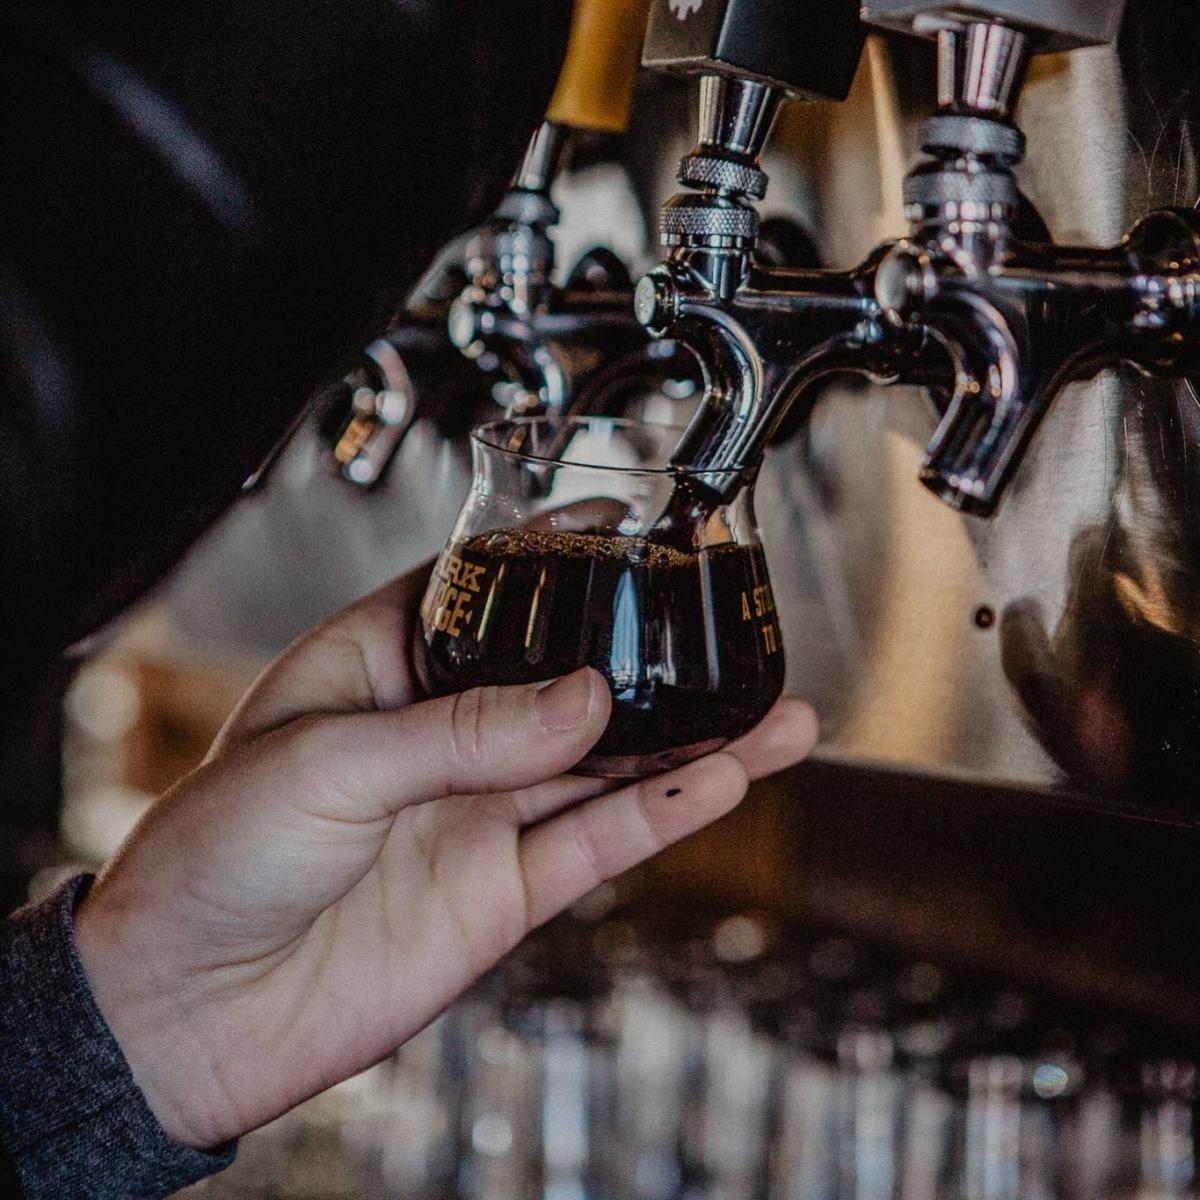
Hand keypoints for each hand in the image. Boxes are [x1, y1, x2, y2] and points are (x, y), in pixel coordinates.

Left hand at [74, 565, 818, 1149]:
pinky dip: (664, 813)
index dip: (554, 559)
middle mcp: (442, 737)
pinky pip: (599, 841)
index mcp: (379, 670)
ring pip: (609, 766)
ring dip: (694, 741)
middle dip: (651, 661)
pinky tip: (724, 779)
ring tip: (776, 712)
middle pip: (569, 684)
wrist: (187, 1010)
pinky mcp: (503, 890)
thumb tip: (583, 698)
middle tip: (731, 634)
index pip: (483, 596)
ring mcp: (480, 813)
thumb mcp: (330, 762)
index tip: (627, 529)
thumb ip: (467, 732)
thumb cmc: (211, 861)